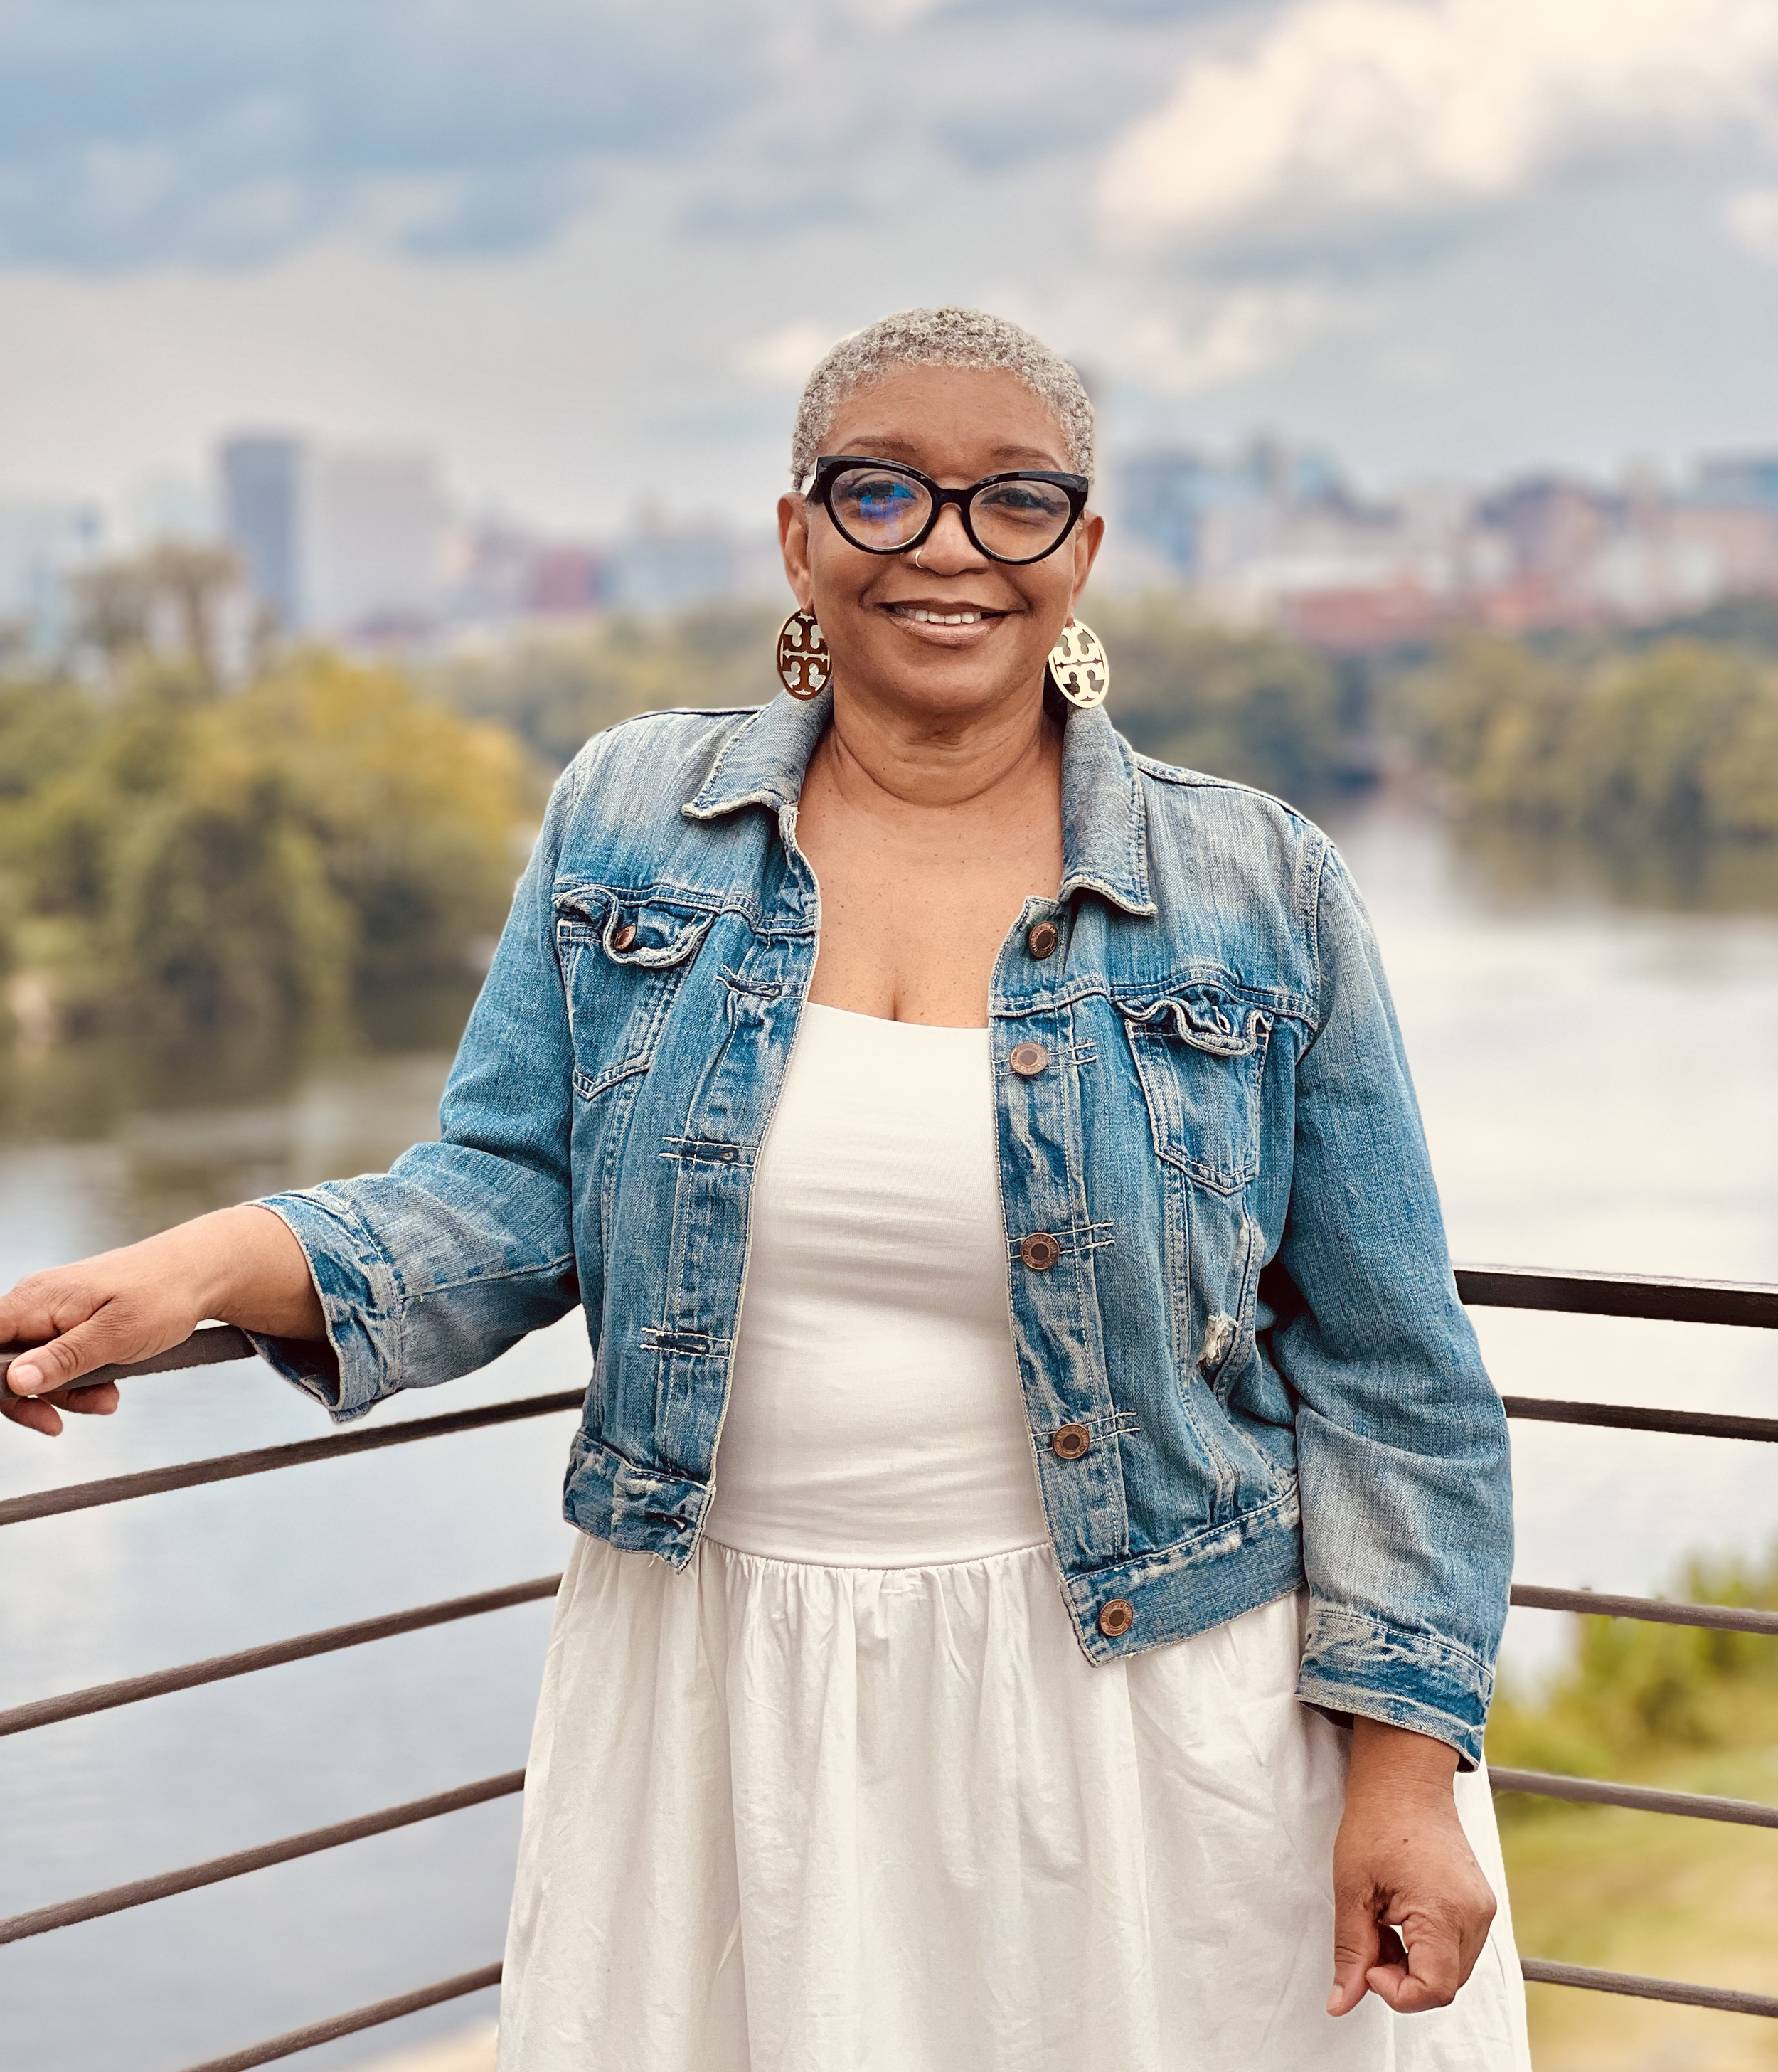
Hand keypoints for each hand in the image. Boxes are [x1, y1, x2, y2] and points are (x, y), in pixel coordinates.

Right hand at [1, 1206, 322, 1437]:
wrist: (199, 1273)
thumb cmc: (163, 1295)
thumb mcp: (116, 1335)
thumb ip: (63, 1359)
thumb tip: (14, 1380)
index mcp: (36, 1300)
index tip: (18, 1402)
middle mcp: (35, 1303)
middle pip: (3, 1364)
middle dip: (35, 1397)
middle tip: (60, 1422)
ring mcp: (52, 1313)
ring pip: (34, 1368)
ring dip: (66, 1394)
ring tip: (108, 1400)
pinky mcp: (71, 1323)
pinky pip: (58, 1360)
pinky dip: (79, 1381)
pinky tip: (108, 1389)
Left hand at [1327, 1717, 1496, 2016]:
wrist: (1404, 1779)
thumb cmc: (1375, 1824)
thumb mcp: (1351, 1890)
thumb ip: (1351, 1953)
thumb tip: (1340, 2005)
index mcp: (1444, 1912)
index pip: (1433, 1990)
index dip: (1394, 1992)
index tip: (1367, 1960)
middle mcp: (1475, 1916)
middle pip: (1444, 1986)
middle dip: (1401, 1977)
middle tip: (1370, 1935)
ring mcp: (1483, 1909)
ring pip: (1451, 1971)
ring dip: (1414, 1963)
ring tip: (1384, 1919)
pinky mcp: (1481, 1904)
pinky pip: (1458, 1948)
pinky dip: (1428, 1946)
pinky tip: (1402, 1914)